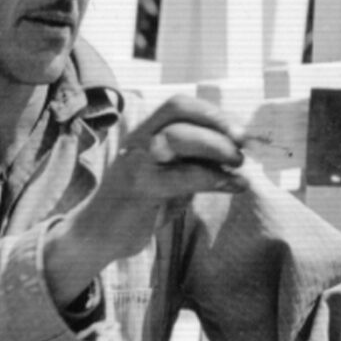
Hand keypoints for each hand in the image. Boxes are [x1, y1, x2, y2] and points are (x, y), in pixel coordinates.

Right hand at [43, 93, 244, 310]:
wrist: (98, 236)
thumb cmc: (138, 206)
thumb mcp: (170, 178)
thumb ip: (195, 163)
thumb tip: (237, 154)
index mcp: (144, 133)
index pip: (179, 105)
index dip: (212, 113)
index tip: (239, 131)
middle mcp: (138, 140)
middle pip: (179, 111)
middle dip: (218, 125)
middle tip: (243, 146)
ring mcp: (136, 162)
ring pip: (179, 138)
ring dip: (217, 148)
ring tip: (239, 165)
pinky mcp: (140, 188)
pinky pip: (183, 176)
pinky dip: (215, 178)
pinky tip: (234, 185)